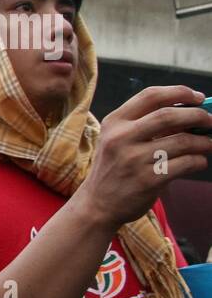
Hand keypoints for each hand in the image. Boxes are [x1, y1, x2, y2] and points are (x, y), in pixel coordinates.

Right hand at [75, 85, 211, 229]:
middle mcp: (121, 138)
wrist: (97, 204)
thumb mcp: (118, 140)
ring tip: (208, 144)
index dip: (179, 93)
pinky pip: (186, 164)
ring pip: (183, 141)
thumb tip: (189, 112)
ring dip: (204, 142)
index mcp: (114, 122)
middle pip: (169, 115)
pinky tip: (198, 162)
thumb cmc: (114, 168)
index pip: (151, 95)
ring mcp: (134, 160)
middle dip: (198, 115)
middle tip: (210, 121)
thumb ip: (145, 124)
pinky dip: (199, 161)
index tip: (197, 97)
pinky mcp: (148, 180)